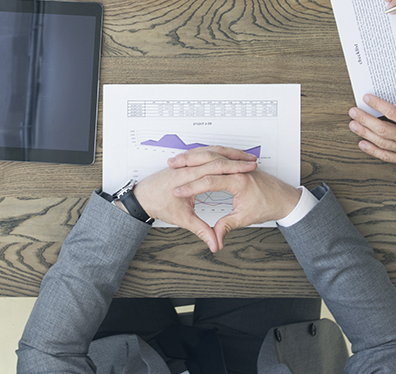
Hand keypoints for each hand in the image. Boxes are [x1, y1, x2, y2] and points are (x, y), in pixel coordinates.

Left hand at [129, 146, 257, 252]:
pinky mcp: (184, 163)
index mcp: (186, 177)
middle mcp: (186, 166)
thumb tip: (215, 244)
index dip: (233, 168)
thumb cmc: (158, 205)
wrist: (142, 197)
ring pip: (209, 150)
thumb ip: (202, 230)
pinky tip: (227, 156)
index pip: (213, 168)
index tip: (248, 170)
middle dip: (235, 158)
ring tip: (244, 157)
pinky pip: (202, 152)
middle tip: (253, 162)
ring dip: (226, 152)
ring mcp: (184, 163)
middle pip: (214, 156)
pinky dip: (216, 152)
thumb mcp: (182, 220)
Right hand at [170, 147, 300, 248]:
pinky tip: (194, 156)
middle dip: (187, 164)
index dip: (190, 188)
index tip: (178, 193)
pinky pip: (218, 153)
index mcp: (239, 182)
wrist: (285, 198)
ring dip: (194, 155)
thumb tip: (214, 240)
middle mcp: (237, 170)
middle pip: (206, 161)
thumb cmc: (269, 205)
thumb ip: (226, 227)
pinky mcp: (238, 164)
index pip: (208, 181)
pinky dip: (204, 153)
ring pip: (211, 153)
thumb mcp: (245, 218)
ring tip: (177, 159)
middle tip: (171, 167)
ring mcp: (238, 165)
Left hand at [348, 78, 395, 184]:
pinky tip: (363, 144)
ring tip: (353, 125)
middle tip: (353, 111)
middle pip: (382, 128)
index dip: (378, 105)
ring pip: (381, 142)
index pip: (393, 113)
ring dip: (364, 133)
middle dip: (365, 119)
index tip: (367, 98)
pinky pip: (386, 156)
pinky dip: (373, 151)